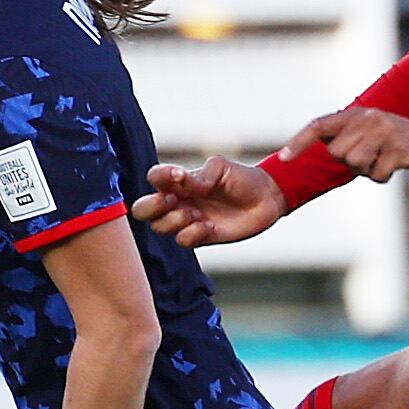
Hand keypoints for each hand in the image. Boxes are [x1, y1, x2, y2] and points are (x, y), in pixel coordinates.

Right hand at [136, 153, 284, 245]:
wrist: (266, 199)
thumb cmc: (242, 179)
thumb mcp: (221, 168)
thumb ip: (200, 175)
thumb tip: (182, 180)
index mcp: (180, 181)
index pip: (154, 179)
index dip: (158, 178)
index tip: (178, 176)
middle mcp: (179, 201)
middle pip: (143, 209)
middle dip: (151, 207)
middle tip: (173, 201)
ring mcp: (187, 220)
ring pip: (160, 227)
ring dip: (175, 220)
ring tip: (196, 214)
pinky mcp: (200, 237)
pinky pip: (182, 240)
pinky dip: (192, 233)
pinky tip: (209, 226)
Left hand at [298, 107, 408, 178]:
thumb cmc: (393, 141)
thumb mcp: (365, 133)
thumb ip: (342, 138)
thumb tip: (310, 147)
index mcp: (355, 115)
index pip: (319, 126)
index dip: (299, 142)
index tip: (283, 158)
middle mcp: (367, 118)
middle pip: (338, 153)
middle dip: (351, 162)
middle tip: (371, 156)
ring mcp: (384, 132)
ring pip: (356, 164)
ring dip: (368, 170)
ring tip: (383, 159)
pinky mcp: (399, 149)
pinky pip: (377, 175)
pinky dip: (383, 177)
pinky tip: (396, 165)